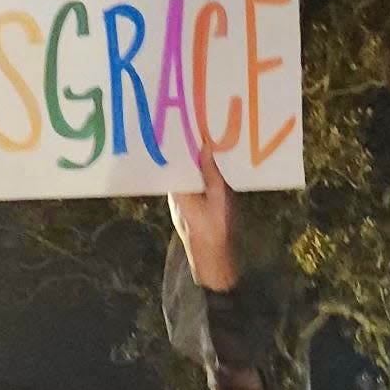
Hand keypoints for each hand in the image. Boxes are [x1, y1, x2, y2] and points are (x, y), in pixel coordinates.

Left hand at [168, 142, 238, 291]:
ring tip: (203, 142)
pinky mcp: (188, 209)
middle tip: (194, 130)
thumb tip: (205, 147)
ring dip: (193, 163)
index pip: (171, 161)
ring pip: (184, 177)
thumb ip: (212, 173)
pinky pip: (191, 186)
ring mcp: (180, 204)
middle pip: (177, 167)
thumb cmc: (215, 232)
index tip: (182, 127)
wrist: (213, 262)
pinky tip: (209, 167)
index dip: (176, 145)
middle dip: (185, 151)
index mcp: (177, 191)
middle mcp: (175, 196)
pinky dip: (198, 176)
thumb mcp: (218, 198)